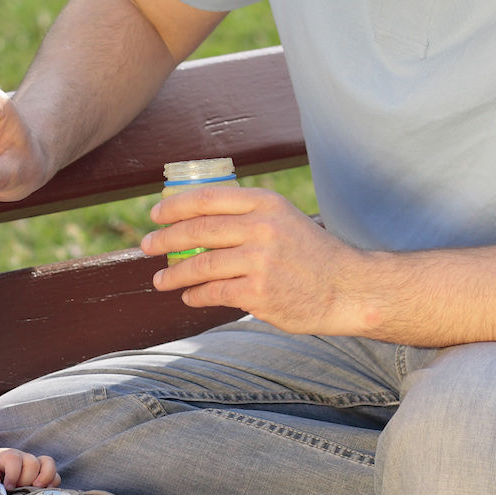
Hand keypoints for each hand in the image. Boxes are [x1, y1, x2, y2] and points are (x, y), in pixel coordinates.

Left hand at [0, 447, 59, 489]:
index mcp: (8, 455)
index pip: (15, 459)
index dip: (13, 475)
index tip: (7, 487)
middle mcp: (24, 457)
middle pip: (32, 463)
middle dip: (26, 480)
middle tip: (17, 490)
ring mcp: (36, 464)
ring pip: (49, 465)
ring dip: (44, 478)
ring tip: (35, 489)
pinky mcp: (44, 473)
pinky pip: (55, 475)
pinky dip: (52, 484)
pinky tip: (42, 492)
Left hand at [143, 186, 379, 335]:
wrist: (348, 288)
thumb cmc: (313, 256)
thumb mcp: (285, 220)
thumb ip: (248, 217)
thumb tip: (198, 222)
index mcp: (266, 203)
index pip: (207, 198)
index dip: (174, 206)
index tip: (156, 215)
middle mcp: (261, 228)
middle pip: (197, 230)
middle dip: (165, 239)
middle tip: (147, 246)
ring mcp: (260, 261)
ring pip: (200, 265)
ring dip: (174, 274)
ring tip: (160, 279)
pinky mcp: (259, 292)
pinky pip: (213, 292)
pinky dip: (195, 295)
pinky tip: (189, 296)